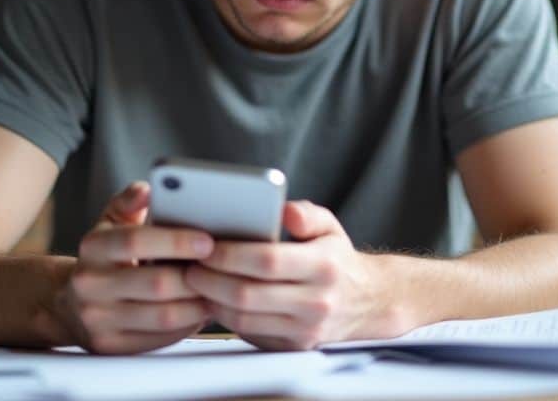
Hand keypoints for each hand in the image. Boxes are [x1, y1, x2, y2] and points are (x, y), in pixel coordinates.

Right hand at [55, 181, 215, 353]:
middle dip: (196, 276)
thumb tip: (148, 188)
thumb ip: (130, 201)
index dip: (175, 241)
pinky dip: (188, 325)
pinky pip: (161, 338)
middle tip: (223, 270)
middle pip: (156, 283)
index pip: (135, 240)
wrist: (71, 305)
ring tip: (217, 290)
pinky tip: (199, 311)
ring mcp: (98, 319)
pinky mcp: (111, 346)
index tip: (208, 240)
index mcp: (92, 247)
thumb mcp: (111, 223)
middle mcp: (89, 284)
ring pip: (163, 315)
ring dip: (198, 304)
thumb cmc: (106, 258)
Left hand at [184, 200, 399, 350]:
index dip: (230, 254)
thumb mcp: (330, 226)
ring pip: (244, 319)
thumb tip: (284, 211)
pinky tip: (213, 299)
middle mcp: (316, 301)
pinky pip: (250, 333)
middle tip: (189, 266)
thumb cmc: (337, 259)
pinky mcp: (293, 346)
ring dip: (212, 301)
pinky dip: (225, 317)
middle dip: (210, 279)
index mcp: (324, 266)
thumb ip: (307, 214)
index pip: (267, 260)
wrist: (367, 302)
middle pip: (249, 294)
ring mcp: (305, 329)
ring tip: (195, 282)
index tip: (205, 246)